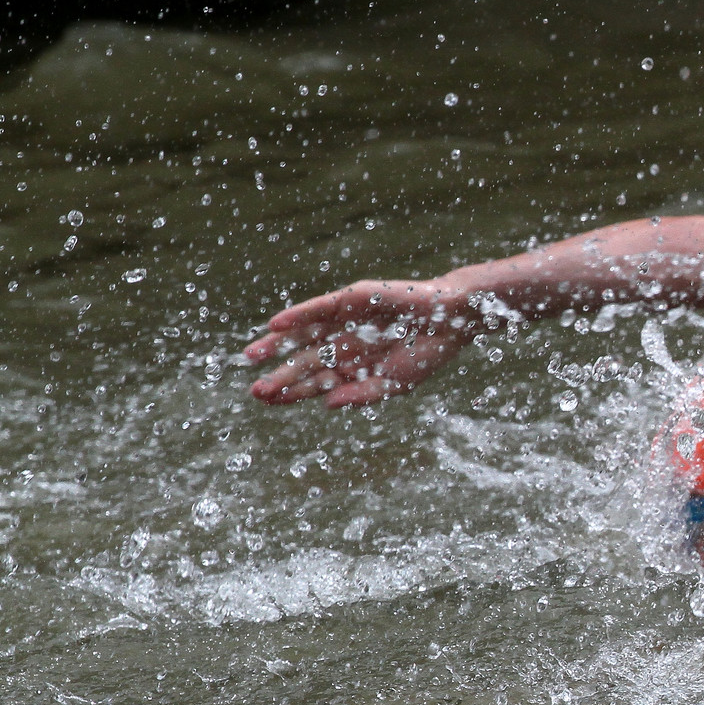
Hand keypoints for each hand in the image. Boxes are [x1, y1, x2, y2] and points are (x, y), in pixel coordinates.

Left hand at [245, 279, 477, 406]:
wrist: (451, 320)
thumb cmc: (427, 354)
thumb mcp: (396, 384)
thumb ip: (363, 394)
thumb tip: (328, 404)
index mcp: (354, 368)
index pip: (315, 382)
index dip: (291, 392)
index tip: (268, 401)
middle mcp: (343, 344)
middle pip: (303, 361)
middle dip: (279, 376)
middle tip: (255, 390)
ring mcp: (345, 321)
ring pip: (303, 334)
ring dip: (277, 344)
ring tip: (251, 357)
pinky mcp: (351, 299)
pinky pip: (319, 308)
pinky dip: (298, 315)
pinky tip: (276, 324)